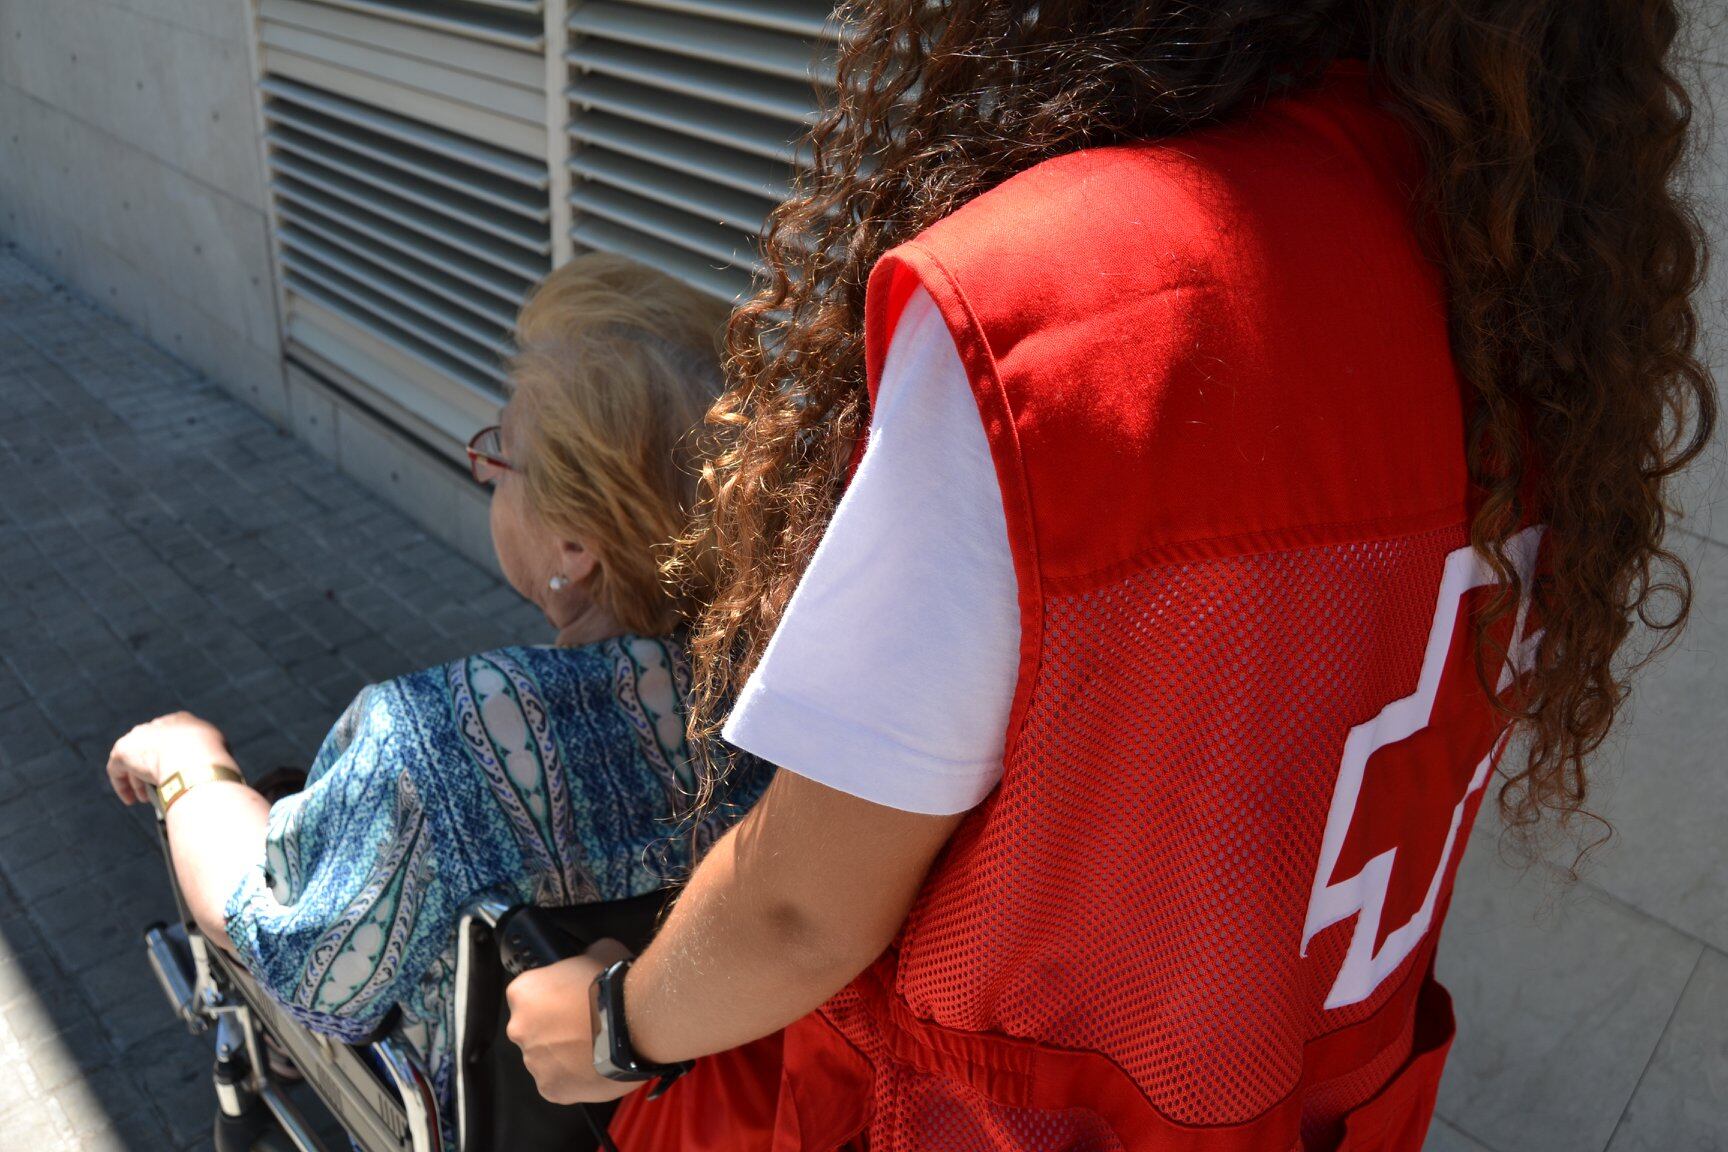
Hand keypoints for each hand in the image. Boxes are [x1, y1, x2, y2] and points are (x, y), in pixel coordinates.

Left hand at [106, 712, 232, 805]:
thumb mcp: (218, 752)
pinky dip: (123, 785)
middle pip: (150, 750)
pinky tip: (130, 799)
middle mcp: (158, 725)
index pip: (171, 739)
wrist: (194, 757)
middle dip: (152, 769)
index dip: (172, 758)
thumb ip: (207, 757)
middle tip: (157, 787)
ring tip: (145, 799)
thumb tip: (213, 773)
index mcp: (182, 720)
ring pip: (134, 761)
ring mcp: (139, 736)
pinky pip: (118, 769)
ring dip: (137, 781)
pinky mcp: (123, 750)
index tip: (175, 774)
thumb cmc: (212, 759)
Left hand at [505, 938, 639, 1104]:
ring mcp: (534, 1063)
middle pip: (533, 1029)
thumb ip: (583, 957)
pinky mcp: (552, 1090)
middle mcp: (520, 1028)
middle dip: (554, 1028)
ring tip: (595, 1048)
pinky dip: (575, 1078)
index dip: (551, 996)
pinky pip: (560, 1084)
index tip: (569, 999)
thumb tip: (588, 959)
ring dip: (564, 1054)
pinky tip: (595, 1066)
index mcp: (524, 992)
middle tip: (584, 1024)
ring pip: (546, 1059)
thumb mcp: (600, 950)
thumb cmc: (614, 986)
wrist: (634, 1024)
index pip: (527, 995)